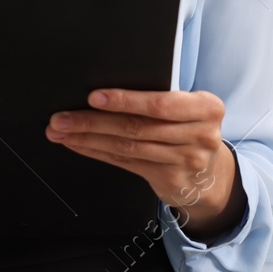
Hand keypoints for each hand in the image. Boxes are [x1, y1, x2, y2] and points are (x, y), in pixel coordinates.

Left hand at [46, 89, 247, 241]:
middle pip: (137, 127)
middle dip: (93, 121)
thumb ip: (162, 99)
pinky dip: (97, 152)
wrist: (211, 174)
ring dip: (88, 139)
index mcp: (206, 108)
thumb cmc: (191, 129)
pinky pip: (125, 163)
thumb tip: (106, 91)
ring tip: (61, 131)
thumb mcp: (190, 108)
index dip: (125, 101)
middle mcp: (199, 135)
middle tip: (62, 117)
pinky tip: (79, 144)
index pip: (160, 104)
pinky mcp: (169, 180)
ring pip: (126, 148)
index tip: (94, 97)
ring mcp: (185, 161)